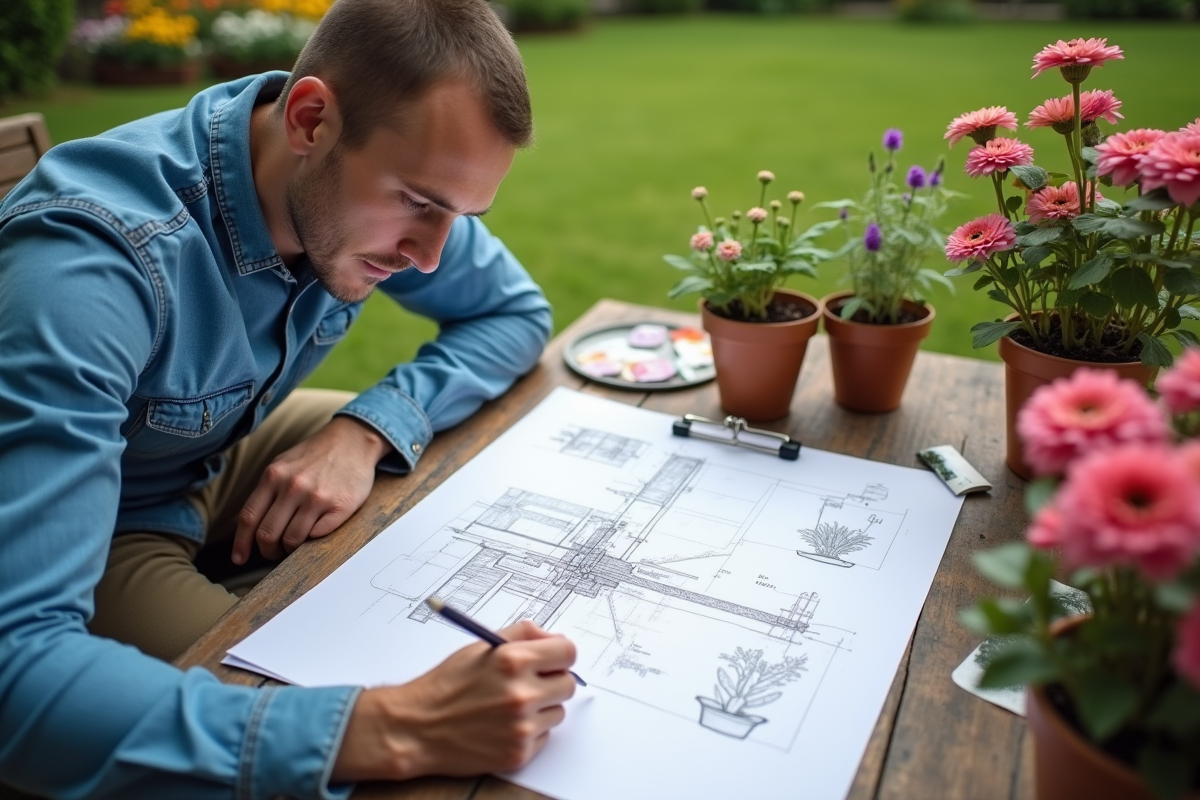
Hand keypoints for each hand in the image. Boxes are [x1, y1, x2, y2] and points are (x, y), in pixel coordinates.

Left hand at [231, 416, 390, 563]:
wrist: (353, 441)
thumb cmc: (316, 456)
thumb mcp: (283, 465)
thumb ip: (267, 490)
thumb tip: (251, 525)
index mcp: (273, 476)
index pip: (249, 518)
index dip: (241, 543)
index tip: (239, 558)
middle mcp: (293, 486)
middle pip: (267, 534)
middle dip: (268, 551)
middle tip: (274, 552)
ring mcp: (317, 497)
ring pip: (292, 539)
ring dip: (291, 549)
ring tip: (296, 543)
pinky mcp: (340, 506)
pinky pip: (318, 535)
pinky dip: (314, 538)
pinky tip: (316, 529)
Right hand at [331, 621, 577, 782]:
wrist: (417, 728)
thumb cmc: (446, 686)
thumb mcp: (481, 646)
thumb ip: (522, 634)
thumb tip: (553, 637)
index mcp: (513, 660)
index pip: (568, 652)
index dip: (560, 655)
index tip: (553, 660)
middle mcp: (521, 694)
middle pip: (568, 684)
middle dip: (551, 682)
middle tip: (528, 684)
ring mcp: (521, 727)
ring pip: (558, 712)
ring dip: (540, 709)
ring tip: (508, 706)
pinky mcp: (518, 753)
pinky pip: (543, 737)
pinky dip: (529, 732)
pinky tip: (503, 726)